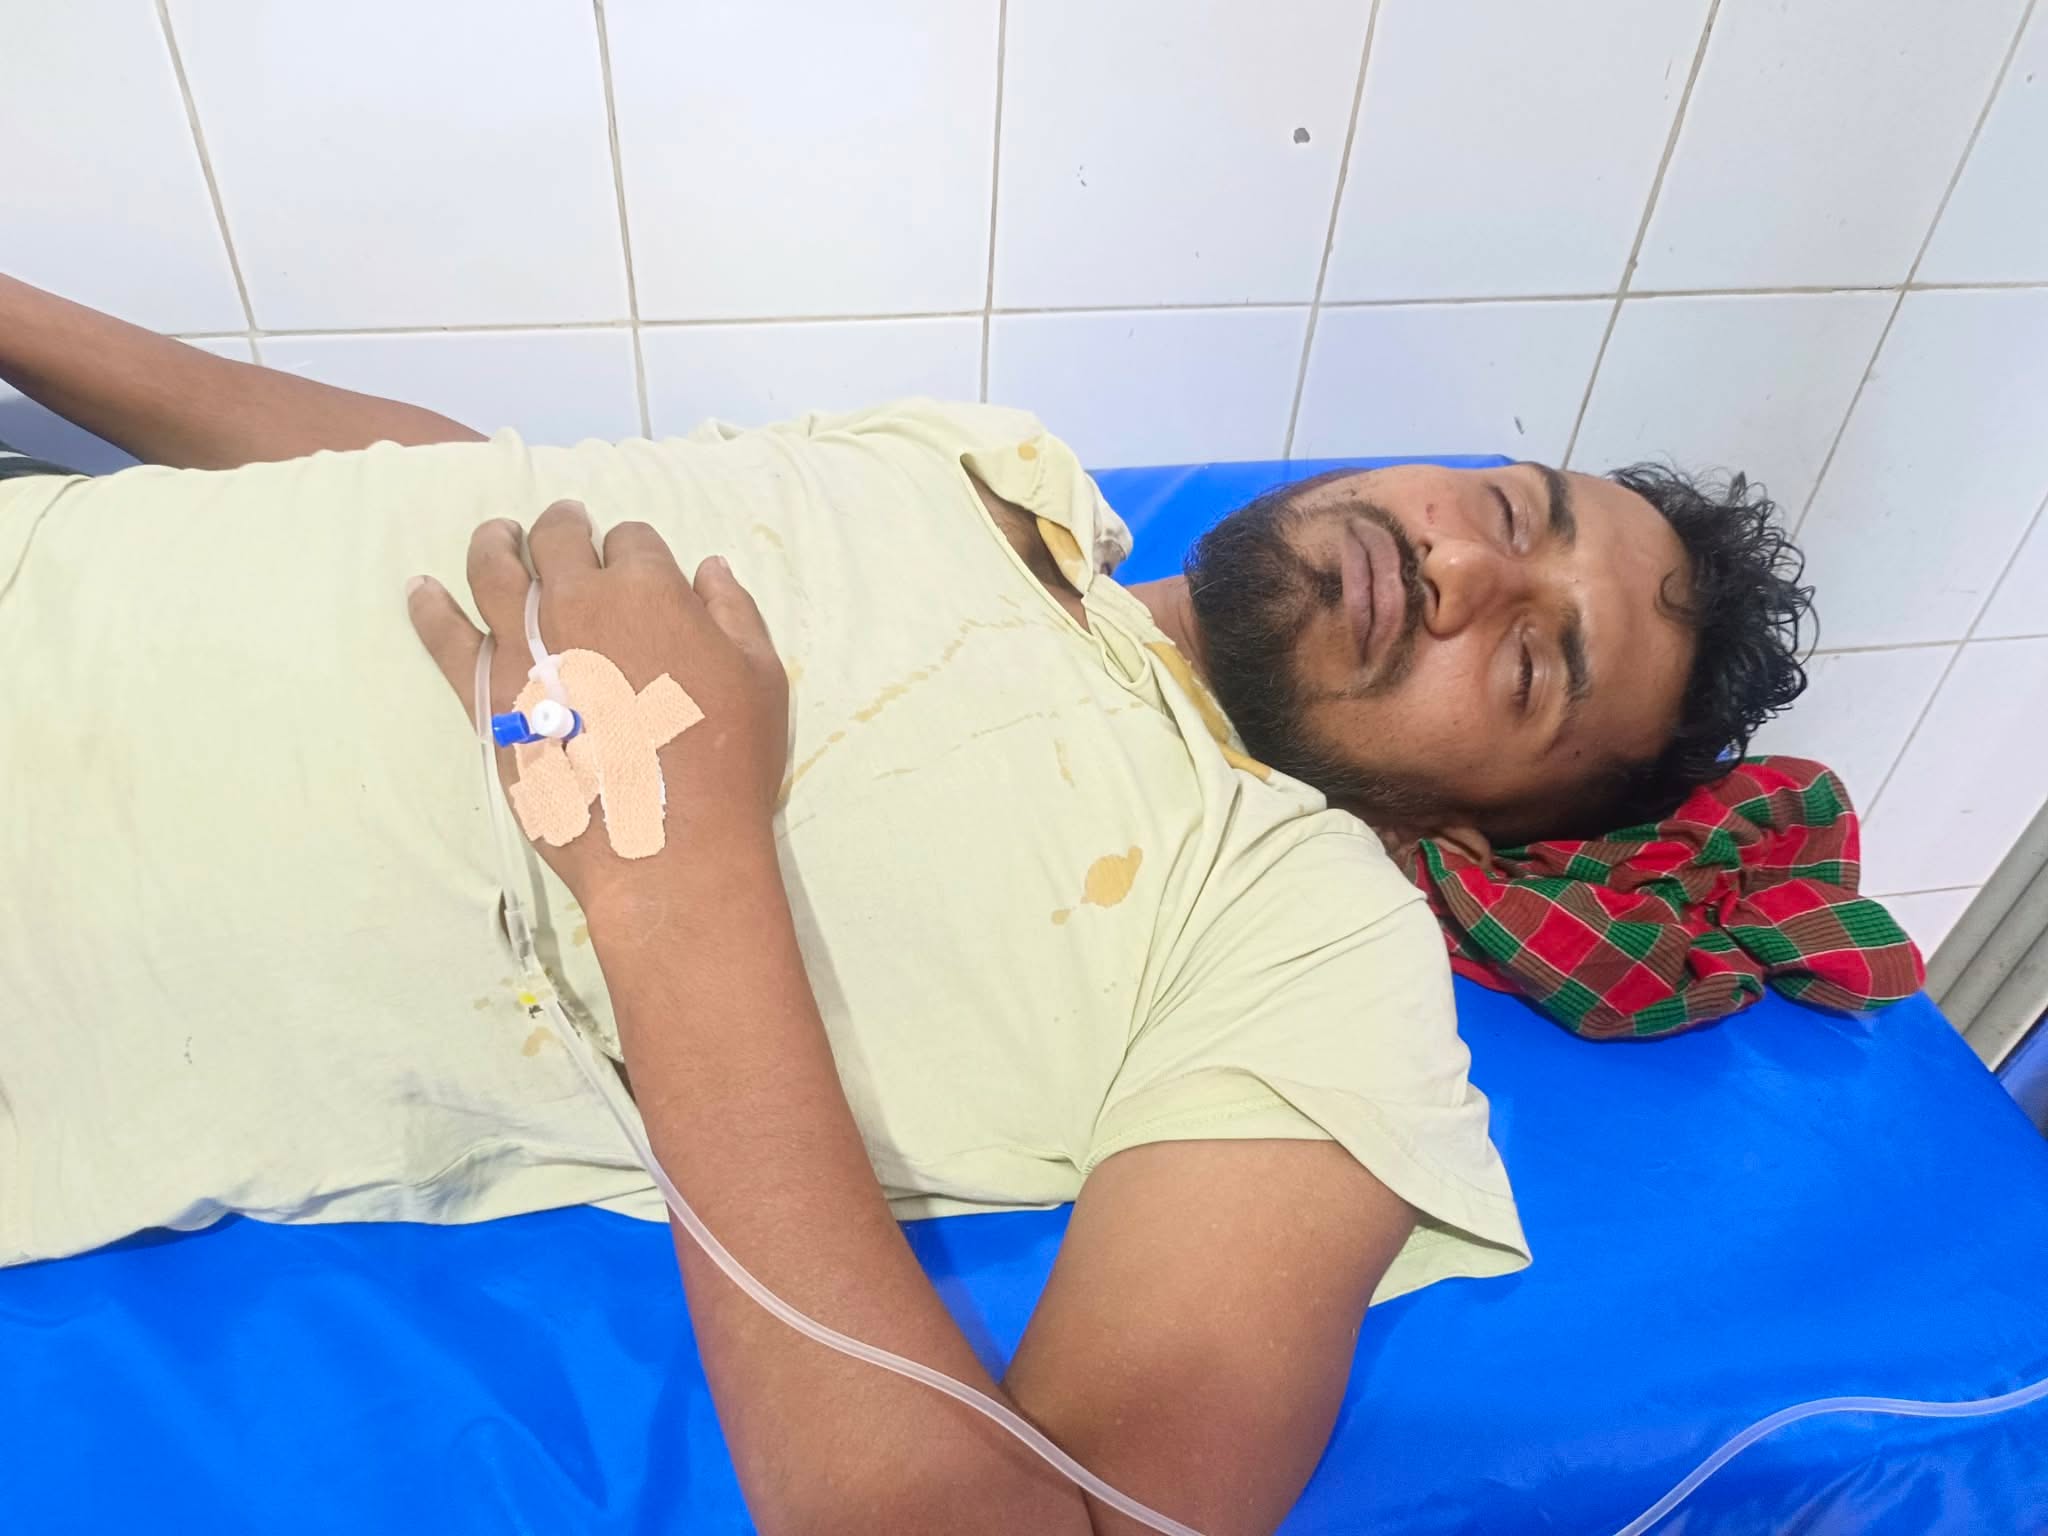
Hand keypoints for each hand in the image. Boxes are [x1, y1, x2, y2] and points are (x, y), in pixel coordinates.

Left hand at [408, 499, 787, 913]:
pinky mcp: (488, 694)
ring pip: (493, 570)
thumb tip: (709, 569)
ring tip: (497, 537)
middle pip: (557, 539)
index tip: (635, 566)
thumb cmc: (727, 761)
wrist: (666, 839)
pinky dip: (429, 609)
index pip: (631, 540)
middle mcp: (578, 601)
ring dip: (494, 543)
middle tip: (563, 526)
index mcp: (648, 588)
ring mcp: (525, 645)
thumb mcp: (759, 677)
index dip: (634, 550)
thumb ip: (733, 613)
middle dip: (562, 525)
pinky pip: (446, 639)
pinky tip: (421, 590)